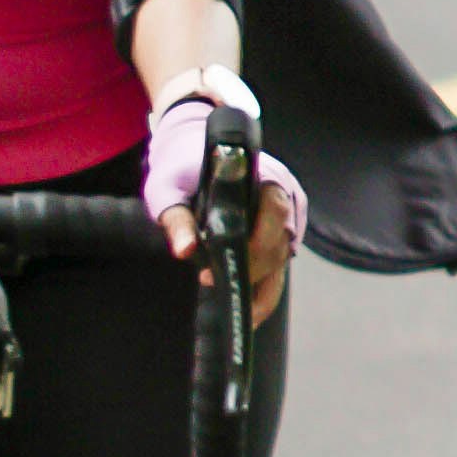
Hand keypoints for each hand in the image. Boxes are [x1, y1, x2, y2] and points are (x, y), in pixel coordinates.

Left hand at [144, 71, 302, 307]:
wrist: (191, 150)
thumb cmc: (181, 167)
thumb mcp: (168, 189)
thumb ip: (176, 218)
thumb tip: (184, 251)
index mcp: (264, 176)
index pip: (275, 212)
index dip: (255, 244)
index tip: (221, 266)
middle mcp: (284, 194)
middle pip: (281, 242)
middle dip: (252, 270)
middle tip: (214, 284)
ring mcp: (287, 213)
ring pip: (283, 258)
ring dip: (260, 284)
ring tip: (232, 303)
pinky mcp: (281, 230)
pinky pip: (279, 262)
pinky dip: (264, 285)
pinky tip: (246, 305)